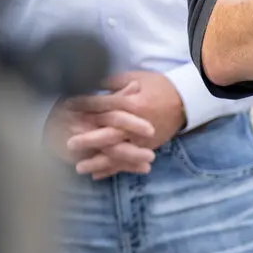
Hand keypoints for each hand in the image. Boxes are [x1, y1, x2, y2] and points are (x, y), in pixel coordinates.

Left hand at [47, 72, 187, 178]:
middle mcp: (136, 124)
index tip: (66, 107)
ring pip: (117, 153)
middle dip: (88, 139)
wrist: (186, 101)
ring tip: (79, 167)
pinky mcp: (148, 148)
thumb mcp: (137, 77)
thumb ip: (114, 83)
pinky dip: (113, 169)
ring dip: (98, 161)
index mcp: (132, 103)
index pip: (103, 106)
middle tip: (68, 143)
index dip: (84, 106)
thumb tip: (91, 84)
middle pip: (109, 134)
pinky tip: (96, 175)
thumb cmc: (160, 86)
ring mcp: (143, 139)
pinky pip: (128, 162)